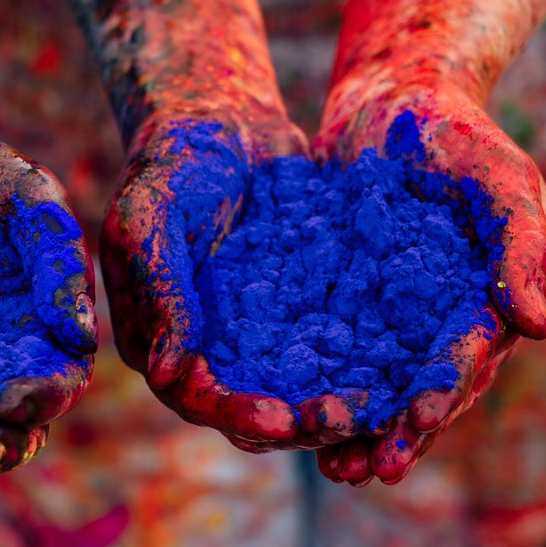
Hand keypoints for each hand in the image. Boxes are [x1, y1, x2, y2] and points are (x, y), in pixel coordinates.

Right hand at [102, 112, 367, 451]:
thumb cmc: (171, 164)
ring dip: (327, 405)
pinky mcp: (292, 315)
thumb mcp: (149, 219)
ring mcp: (250, 336)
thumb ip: (160, 291)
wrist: (221, 123)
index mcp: (155, 338)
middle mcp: (203, 350)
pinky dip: (354, 367)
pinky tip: (396, 371)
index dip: (234, 412)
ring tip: (375, 408)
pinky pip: (324, 352)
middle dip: (294, 422)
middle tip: (343, 420)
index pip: (191, 395)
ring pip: (290, 391)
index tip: (279, 419)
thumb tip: (167, 372)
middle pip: (246, 408)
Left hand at [312, 75, 545, 483]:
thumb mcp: (499, 178)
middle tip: (364, 471)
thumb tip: (537, 327)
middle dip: (394, 436)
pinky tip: (280, 411)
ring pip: (370, 387)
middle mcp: (435, 323)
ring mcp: (385, 317)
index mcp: (483, 305)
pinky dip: (309, 384)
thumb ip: (519, 245)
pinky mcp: (340, 302)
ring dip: (352, 430)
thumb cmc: (456, 135)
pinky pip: (324, 352)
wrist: (389, 103)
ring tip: (329, 466)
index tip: (415, 424)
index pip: (464, 365)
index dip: (441, 397)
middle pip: (416, 393)